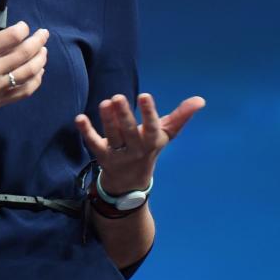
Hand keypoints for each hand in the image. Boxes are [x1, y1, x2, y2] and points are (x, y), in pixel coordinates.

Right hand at [0, 18, 49, 123]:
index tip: (24, 26)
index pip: (11, 36)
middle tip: (43, 34)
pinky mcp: (0, 101)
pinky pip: (25, 91)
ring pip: (30, 72)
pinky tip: (38, 71)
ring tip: (44, 51)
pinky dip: (36, 80)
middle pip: (25, 53)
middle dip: (38, 40)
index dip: (22, 28)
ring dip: (41, 59)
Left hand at [75, 93, 204, 195]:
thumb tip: (200, 100)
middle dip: (124, 115)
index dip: (149, 112)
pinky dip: (86, 132)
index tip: (145, 96)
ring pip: (112, 137)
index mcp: (152, 141)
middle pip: (129, 132)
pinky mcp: (101, 156)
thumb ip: (181, 116)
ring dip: (107, 120)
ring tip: (104, 103)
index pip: (152, 127)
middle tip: (118, 96)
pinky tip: (79, 118)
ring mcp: (118, 154)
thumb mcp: (165, 135)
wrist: (131, 183)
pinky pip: (93, 144)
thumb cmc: (149, 149)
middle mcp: (135, 149)